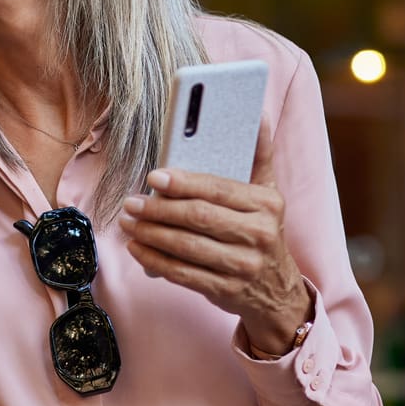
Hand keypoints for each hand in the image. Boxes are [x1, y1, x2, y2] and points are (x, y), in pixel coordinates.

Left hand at [118, 120, 310, 354]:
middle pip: (199, 218)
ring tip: (128, 222)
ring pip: (187, 247)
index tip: (154, 177)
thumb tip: (256, 115)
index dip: (183, 183)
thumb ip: (259, 156)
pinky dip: (155, 260)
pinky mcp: (226, 290)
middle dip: (159, 209)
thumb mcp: (268, 194)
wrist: (276, 291)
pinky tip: (137, 248)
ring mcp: (243, 265)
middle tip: (131, 202)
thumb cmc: (261, 232)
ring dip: (151, 234)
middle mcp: (259, 234)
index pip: (218, 189)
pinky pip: (183, 274)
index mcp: (266, 204)